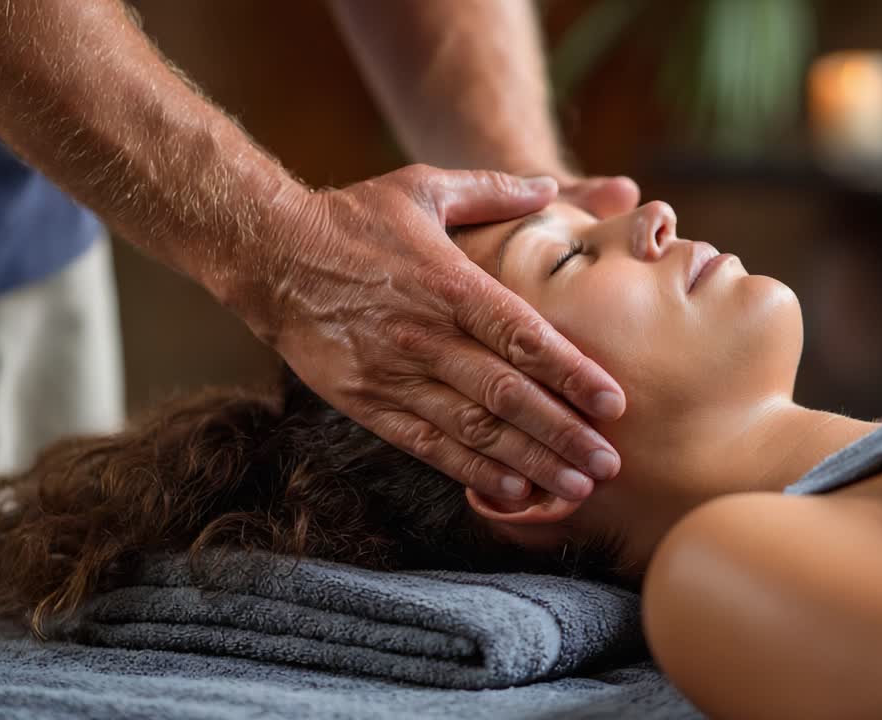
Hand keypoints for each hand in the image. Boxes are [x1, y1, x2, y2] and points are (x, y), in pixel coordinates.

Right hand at [247, 164, 625, 500]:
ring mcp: (393, 374)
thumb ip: (493, 189)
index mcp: (448, 283)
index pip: (521, 337)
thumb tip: (549, 187)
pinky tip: (510, 492)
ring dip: (527, 461)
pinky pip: (425, 445)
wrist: (267, 253)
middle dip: (562, 433)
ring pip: (471, 428)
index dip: (570, 373)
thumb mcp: (423, 187)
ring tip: (574, 488)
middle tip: (608, 464)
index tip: (613, 403)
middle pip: (505, 394)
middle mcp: (425, 335)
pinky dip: (469, 470)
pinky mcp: (366, 402)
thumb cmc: (354, 217)